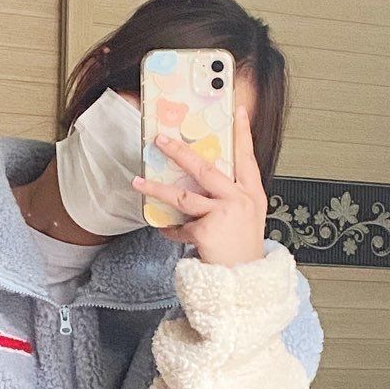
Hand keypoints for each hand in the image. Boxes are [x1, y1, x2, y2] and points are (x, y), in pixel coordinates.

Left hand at [131, 105, 267, 267]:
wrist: (246, 279)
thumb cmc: (241, 246)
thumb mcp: (245, 215)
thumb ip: (230, 194)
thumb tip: (199, 176)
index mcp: (252, 192)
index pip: (247, 157)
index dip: (243, 133)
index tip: (237, 109)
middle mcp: (240, 199)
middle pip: (205, 169)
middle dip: (180, 152)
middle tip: (160, 140)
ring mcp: (224, 214)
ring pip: (182, 196)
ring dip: (156, 189)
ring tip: (137, 183)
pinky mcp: (206, 230)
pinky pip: (179, 226)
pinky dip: (171, 230)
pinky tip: (166, 230)